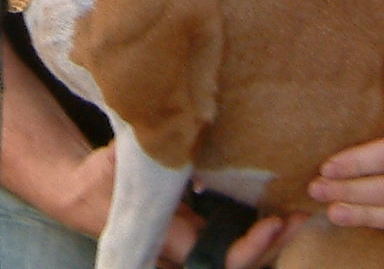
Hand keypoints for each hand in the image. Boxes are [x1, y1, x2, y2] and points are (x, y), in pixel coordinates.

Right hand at [61, 146, 303, 267]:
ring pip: (241, 254)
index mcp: (170, 240)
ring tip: (299, 209)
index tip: (273, 221)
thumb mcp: (118, 161)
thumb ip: (146, 151)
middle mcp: (186, 249)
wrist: (83, 193)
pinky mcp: (199, 228)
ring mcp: (194, 240)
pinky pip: (233, 234)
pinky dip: (258, 225)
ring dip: (271, 237)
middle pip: (239, 263)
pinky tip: (277, 202)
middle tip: (300, 213)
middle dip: (273, 244)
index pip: (221, 258)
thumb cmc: (98, 180)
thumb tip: (169, 128)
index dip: (251, 247)